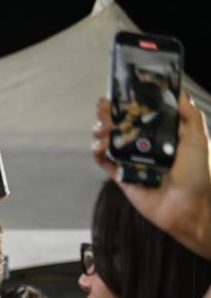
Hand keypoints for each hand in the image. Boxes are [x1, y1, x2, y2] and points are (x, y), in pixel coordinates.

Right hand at [93, 94, 210, 259]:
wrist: (186, 207)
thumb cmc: (197, 174)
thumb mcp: (198, 139)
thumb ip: (189, 115)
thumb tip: (177, 92)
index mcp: (164, 134)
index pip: (144, 113)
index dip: (132, 101)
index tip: (123, 90)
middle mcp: (146, 145)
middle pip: (123, 124)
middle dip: (111, 113)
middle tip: (103, 105)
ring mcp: (133, 160)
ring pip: (111, 140)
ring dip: (102, 130)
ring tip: (101, 127)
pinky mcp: (122, 176)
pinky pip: (105, 162)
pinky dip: (98, 153)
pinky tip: (99, 145)